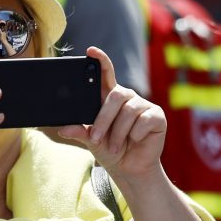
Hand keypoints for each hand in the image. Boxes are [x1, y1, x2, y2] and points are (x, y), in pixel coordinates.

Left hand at [57, 46, 165, 182]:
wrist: (130, 169)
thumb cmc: (111, 151)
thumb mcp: (92, 141)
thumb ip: (80, 132)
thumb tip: (63, 128)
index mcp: (111, 98)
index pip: (106, 74)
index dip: (100, 60)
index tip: (90, 51)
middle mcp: (128, 97)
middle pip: (116, 95)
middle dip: (103, 119)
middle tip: (96, 138)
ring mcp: (144, 106)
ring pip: (128, 111)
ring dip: (118, 133)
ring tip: (115, 148)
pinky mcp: (157, 116)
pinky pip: (143, 121)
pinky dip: (136, 135)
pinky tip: (135, 141)